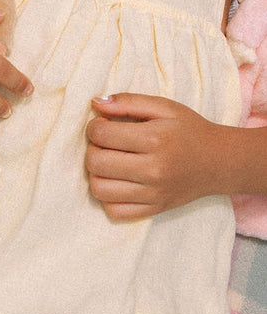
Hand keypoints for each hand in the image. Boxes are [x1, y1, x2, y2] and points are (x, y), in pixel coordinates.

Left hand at [85, 93, 228, 219]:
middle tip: (107, 143)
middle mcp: (153, 170)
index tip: (105, 124)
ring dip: (97, 173)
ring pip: (99, 189)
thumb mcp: (163, 107)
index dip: (95, 126)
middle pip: (95, 163)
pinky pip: (114, 211)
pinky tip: (118, 181)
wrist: (220, 162)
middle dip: (92, 148)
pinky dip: (109, 197)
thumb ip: (127, 101)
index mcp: (154, 140)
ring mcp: (154, 194)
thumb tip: (94, 103)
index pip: (100, 135)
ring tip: (110, 162)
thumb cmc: (188, 130)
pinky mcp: (155, 209)